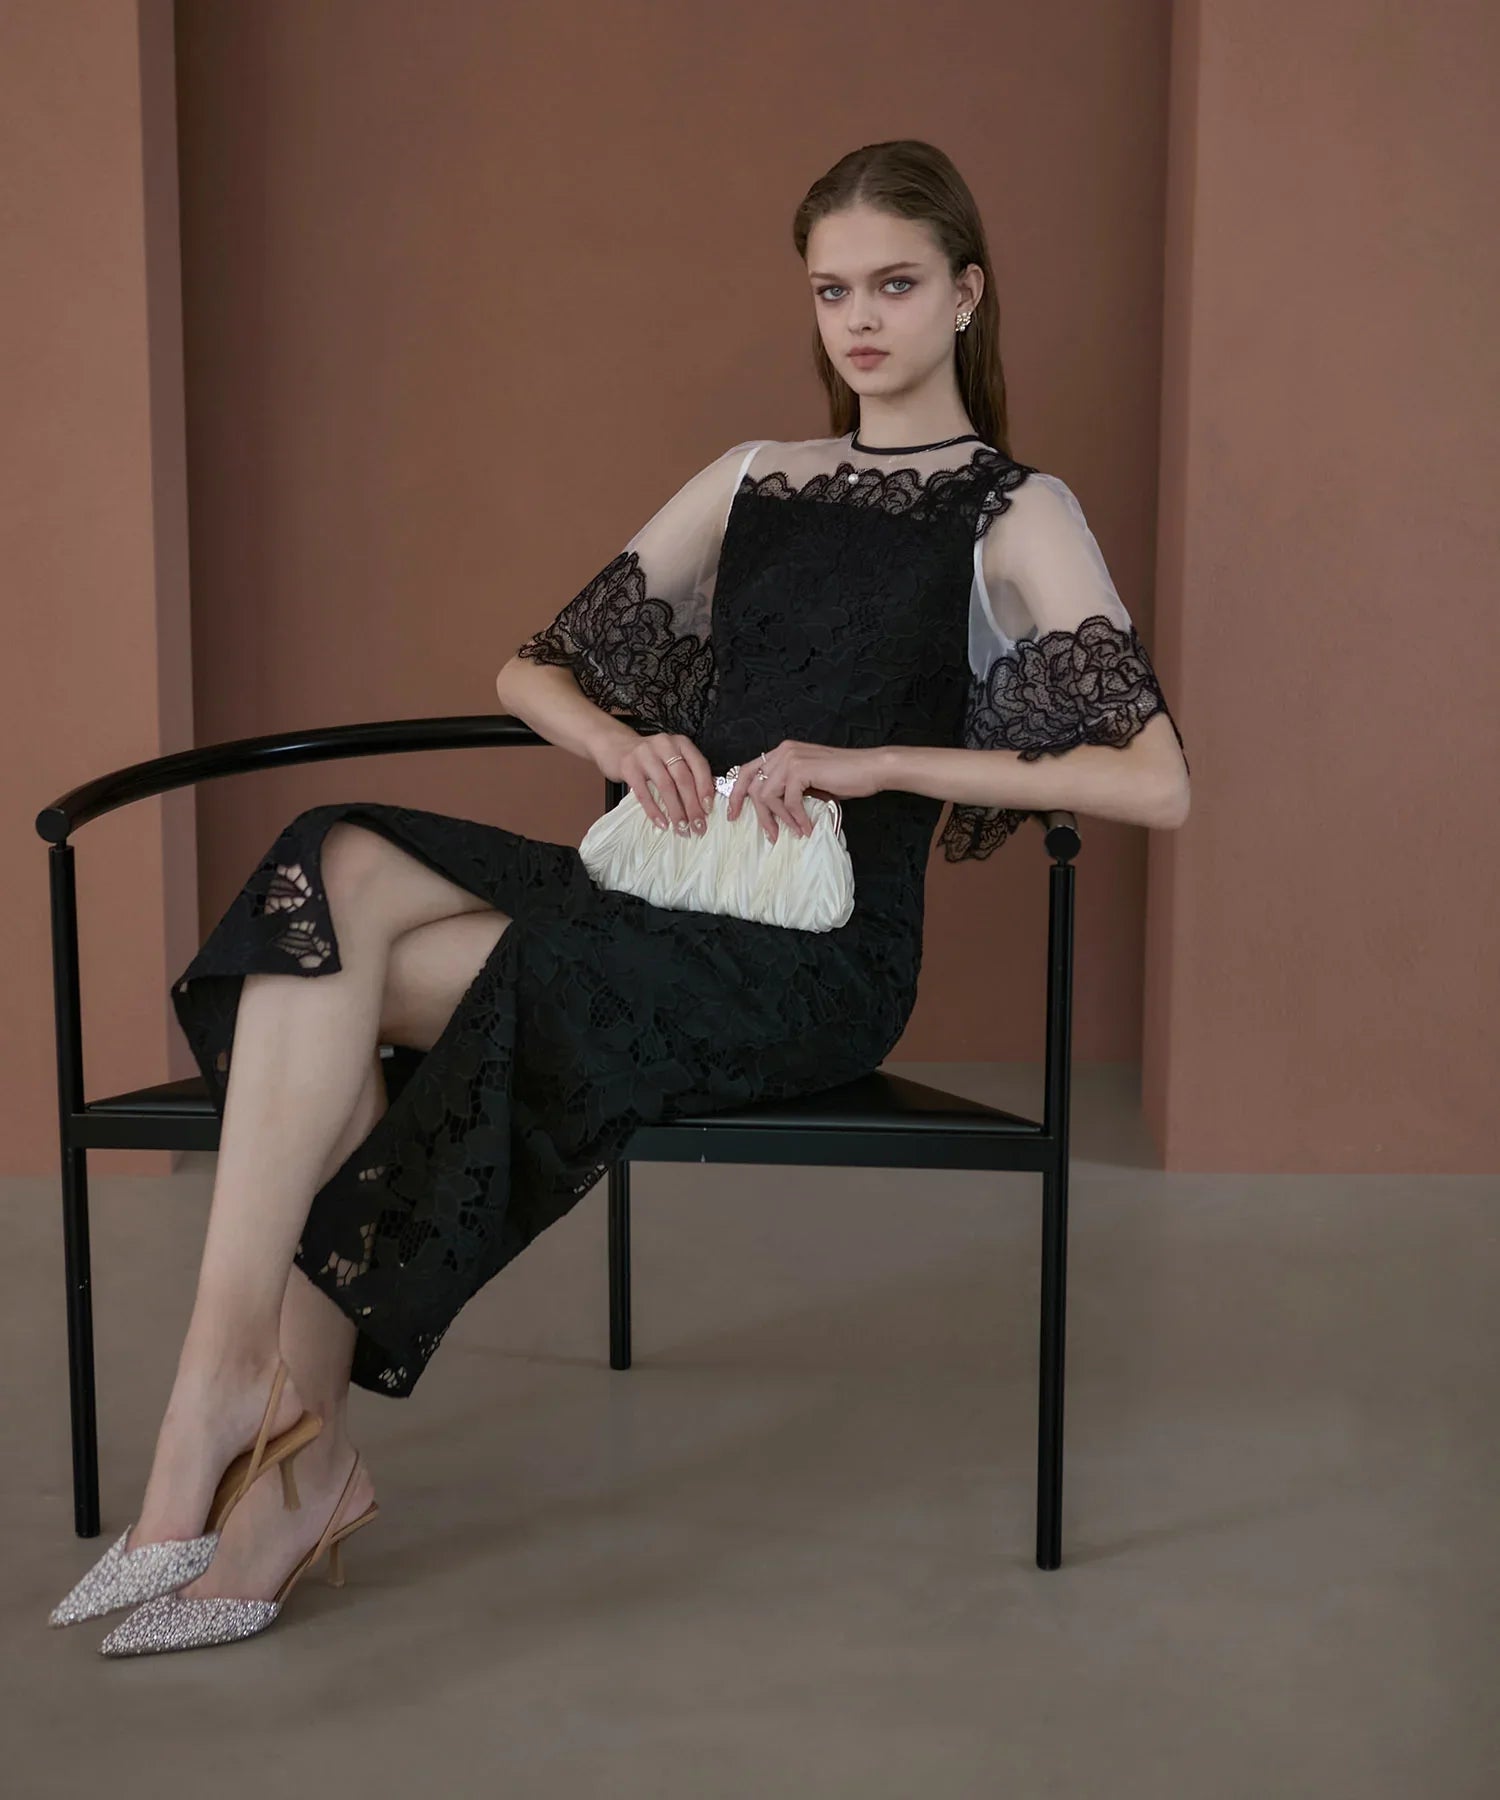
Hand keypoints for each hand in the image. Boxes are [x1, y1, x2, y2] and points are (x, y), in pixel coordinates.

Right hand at [600, 730, 715, 835]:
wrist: (615, 746)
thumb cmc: (649, 757)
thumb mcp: (670, 758)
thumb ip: (687, 772)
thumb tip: (704, 803)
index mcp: (680, 743)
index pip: (699, 766)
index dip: (705, 789)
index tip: (708, 809)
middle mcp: (664, 745)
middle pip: (683, 779)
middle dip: (693, 806)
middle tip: (698, 826)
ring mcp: (645, 755)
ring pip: (666, 786)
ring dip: (676, 811)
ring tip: (682, 828)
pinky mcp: (629, 767)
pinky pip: (644, 793)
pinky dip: (654, 811)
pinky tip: (662, 823)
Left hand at [724, 740, 885, 844]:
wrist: (870, 768)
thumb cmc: (845, 777)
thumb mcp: (809, 783)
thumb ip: (789, 790)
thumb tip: (771, 813)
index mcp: (782, 752)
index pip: (748, 770)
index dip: (737, 793)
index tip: (733, 814)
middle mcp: (782, 751)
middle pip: (753, 785)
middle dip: (756, 813)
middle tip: (767, 833)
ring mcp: (790, 758)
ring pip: (767, 795)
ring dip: (779, 819)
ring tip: (792, 832)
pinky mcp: (801, 769)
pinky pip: (788, 801)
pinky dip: (796, 818)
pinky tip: (806, 827)